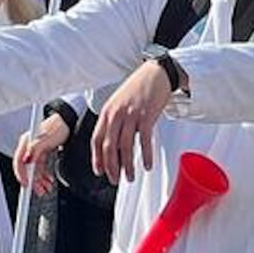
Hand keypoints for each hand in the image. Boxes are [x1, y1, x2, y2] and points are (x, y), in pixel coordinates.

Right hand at [15, 113, 68, 196]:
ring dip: (40, 180)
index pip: (19, 161)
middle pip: (27, 168)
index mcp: (26, 142)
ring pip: (34, 169)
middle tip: (39, 191)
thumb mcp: (47, 139)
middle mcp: (29, 147)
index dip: (21, 174)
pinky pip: (40, 167)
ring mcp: (35, 150)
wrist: (69, 121)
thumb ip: (35, 150)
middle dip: (33, 181)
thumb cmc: (59, 126)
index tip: (26, 184)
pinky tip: (49, 180)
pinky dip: (44, 175)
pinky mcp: (42, 153)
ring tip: (47, 188)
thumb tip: (26, 160)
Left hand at [91, 61, 174, 184]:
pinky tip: (147, 165)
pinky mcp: (147, 116)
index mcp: (107, 112)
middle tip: (114, 179)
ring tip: (129, 177)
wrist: (156, 73)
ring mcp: (132, 115)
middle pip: (109, 146)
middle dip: (111, 166)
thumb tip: (113, 141)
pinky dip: (145, 155)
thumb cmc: (139, 88)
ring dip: (127, 165)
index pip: (97, 139)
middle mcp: (116, 114)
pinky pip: (144, 140)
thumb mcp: (119, 102)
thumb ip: (114, 120)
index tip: (99, 171)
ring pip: (126, 146)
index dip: (97, 158)